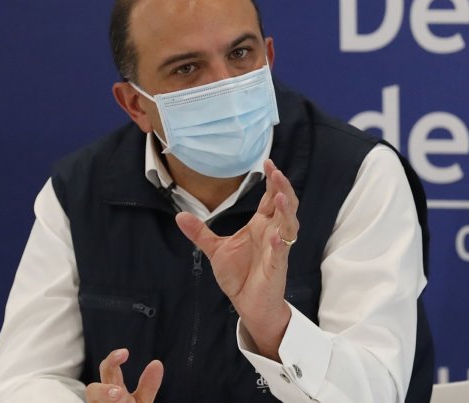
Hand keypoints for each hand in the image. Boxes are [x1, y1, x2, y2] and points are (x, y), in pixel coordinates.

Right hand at [84, 348, 161, 402]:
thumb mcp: (142, 400)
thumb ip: (149, 385)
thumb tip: (157, 363)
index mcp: (113, 388)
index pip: (109, 369)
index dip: (113, 359)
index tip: (125, 353)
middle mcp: (101, 399)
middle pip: (92, 389)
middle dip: (103, 390)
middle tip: (119, 393)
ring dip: (105, 401)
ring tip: (119, 400)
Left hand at [176, 159, 298, 358]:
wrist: (248, 305)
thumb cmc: (239, 275)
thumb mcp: (215, 250)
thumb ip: (200, 233)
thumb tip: (180, 216)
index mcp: (261, 225)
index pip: (270, 198)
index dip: (272, 181)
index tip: (268, 163)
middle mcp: (273, 232)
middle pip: (285, 205)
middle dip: (282, 188)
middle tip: (276, 172)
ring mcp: (277, 249)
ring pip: (289, 225)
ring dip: (286, 210)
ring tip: (279, 195)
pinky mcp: (277, 267)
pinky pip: (280, 252)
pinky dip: (278, 243)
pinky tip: (273, 235)